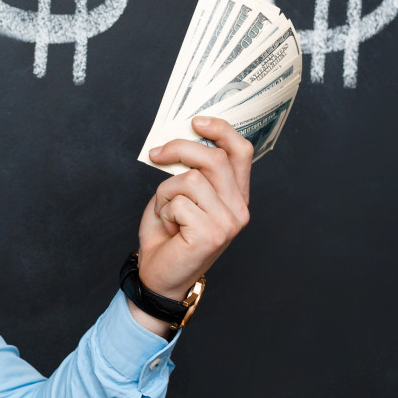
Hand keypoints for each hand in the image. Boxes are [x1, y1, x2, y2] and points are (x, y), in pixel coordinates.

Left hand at [132, 117, 253, 332]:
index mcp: (235, 195)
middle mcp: (239, 208)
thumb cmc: (168, 235)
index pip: (241, 152)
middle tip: (156, 154)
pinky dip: (164, 209)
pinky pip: (179, 201)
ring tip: (167, 211)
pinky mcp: (213, 233)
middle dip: (179, 148)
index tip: (196, 121)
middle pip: (214, 158)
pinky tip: (169, 226)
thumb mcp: (180, 194)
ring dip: (166, 192)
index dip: (221, 130)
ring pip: (190, 179)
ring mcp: (229, 222)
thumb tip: (179, 139)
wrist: (158, 275)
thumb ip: (189, 170)